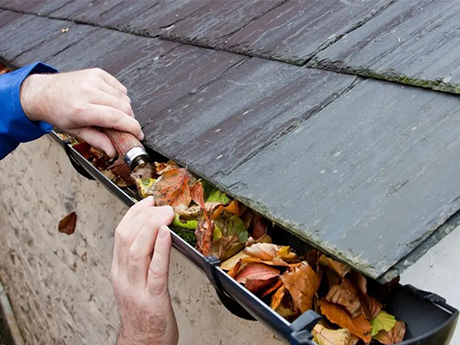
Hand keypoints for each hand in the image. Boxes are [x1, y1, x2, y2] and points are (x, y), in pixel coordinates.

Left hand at [20, 68, 143, 156]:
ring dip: (124, 109)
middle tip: (124, 127)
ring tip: (112, 113)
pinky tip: (109, 102)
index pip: (116, 118)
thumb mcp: (75, 131)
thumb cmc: (58, 111)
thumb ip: (97, 141)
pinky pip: (120, 87)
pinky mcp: (97, 73)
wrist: (43, 92)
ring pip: (125, 97)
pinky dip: (119, 97)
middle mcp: (88, 91)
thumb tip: (113, 151)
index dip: (132, 128)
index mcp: (81, 109)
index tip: (138, 135)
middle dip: (129, 120)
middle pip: (125, 108)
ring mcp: (93, 79)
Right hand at [111, 197, 178, 344]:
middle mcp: (124, 277)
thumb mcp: (135, 281)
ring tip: (165, 213)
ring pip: (137, 250)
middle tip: (160, 205)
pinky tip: (167, 235)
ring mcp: (137, 288)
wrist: (143, 343)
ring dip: (152, 227)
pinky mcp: (153, 299)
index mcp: (119, 270)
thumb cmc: (143, 311)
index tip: (148, 201)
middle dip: (144, 215)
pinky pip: (156, 270)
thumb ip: (141, 258)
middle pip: (126, 238)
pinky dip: (161, 249)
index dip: (134, 213)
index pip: (120, 234)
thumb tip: (155, 231)